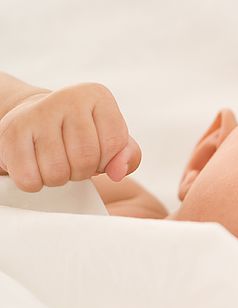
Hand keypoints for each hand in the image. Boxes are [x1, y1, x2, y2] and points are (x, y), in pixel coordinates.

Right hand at [0, 82, 140, 191]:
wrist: (35, 121)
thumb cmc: (80, 135)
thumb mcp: (112, 142)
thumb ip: (128, 156)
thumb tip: (118, 172)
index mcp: (96, 95)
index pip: (114, 143)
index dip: (106, 160)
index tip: (96, 151)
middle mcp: (65, 97)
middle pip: (85, 159)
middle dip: (81, 171)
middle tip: (72, 160)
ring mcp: (34, 113)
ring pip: (57, 172)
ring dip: (58, 178)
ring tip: (55, 161)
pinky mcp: (9, 132)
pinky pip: (29, 179)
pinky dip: (34, 183)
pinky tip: (35, 164)